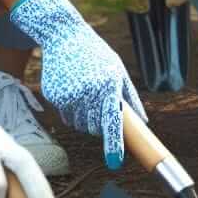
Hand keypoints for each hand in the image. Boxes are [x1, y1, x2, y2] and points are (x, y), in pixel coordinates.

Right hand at [9, 0, 146, 168]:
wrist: (65, 35)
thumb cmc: (96, 53)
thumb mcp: (117, 69)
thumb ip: (130, 97)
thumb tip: (143, 122)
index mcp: (107, 84)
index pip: (111, 121)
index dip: (113, 143)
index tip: (116, 162)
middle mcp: (87, 92)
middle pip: (95, 128)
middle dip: (100, 126)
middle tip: (101, 107)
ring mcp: (68, 94)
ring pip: (80, 124)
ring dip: (86, 118)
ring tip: (87, 93)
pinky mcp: (53, 95)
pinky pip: (66, 115)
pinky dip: (72, 110)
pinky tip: (73, 89)